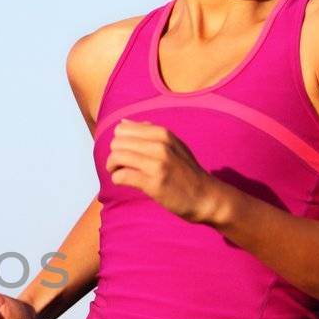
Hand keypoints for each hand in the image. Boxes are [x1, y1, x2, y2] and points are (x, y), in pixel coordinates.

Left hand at [105, 118, 226, 224]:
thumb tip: (122, 123)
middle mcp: (160, 145)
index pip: (122, 129)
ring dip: (113, 167)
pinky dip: (117, 179)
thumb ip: (149, 133)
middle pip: (117, 142)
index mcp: (163, 133)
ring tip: (120, 173)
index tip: (125, 153)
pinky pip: (121, 176)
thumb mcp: (173, 145)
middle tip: (121, 166)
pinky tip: (125, 182)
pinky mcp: (154, 183)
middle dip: (114, 155)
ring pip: (116, 157)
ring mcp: (157, 164)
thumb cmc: (186, 171)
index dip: (119, 142)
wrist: (205, 196)